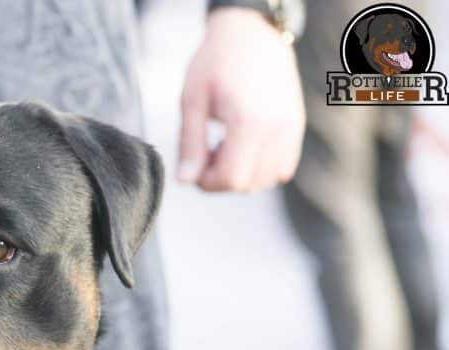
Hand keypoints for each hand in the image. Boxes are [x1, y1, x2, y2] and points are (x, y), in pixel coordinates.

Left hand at [177, 7, 304, 191]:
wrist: (249, 33)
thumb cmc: (215, 62)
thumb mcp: (192, 102)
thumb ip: (190, 144)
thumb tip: (186, 181)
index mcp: (248, 121)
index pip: (231, 178)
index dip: (208, 182)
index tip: (195, 167)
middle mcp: (277, 128)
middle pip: (249, 184)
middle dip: (222, 179)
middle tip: (207, 153)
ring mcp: (291, 127)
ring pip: (268, 179)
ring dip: (244, 175)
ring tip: (226, 148)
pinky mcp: (296, 125)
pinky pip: (283, 167)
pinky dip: (263, 167)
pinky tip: (244, 146)